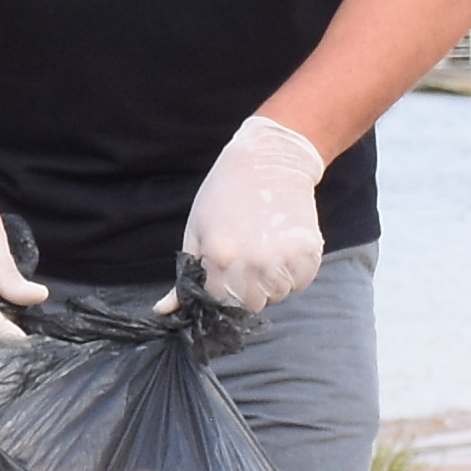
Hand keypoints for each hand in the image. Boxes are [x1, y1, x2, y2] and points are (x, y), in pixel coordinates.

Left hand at [178, 116, 326, 314]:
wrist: (270, 159)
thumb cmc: (225, 193)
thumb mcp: (196, 230)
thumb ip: (183, 276)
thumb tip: (161, 311)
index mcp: (219, 257)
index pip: (221, 301)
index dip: (223, 289)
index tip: (227, 270)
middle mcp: (252, 262)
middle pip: (252, 303)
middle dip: (249, 289)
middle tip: (249, 258)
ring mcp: (283, 257)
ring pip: (278, 294)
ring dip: (273, 281)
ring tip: (267, 248)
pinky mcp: (308, 250)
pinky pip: (301, 282)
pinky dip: (295, 272)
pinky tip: (284, 246)